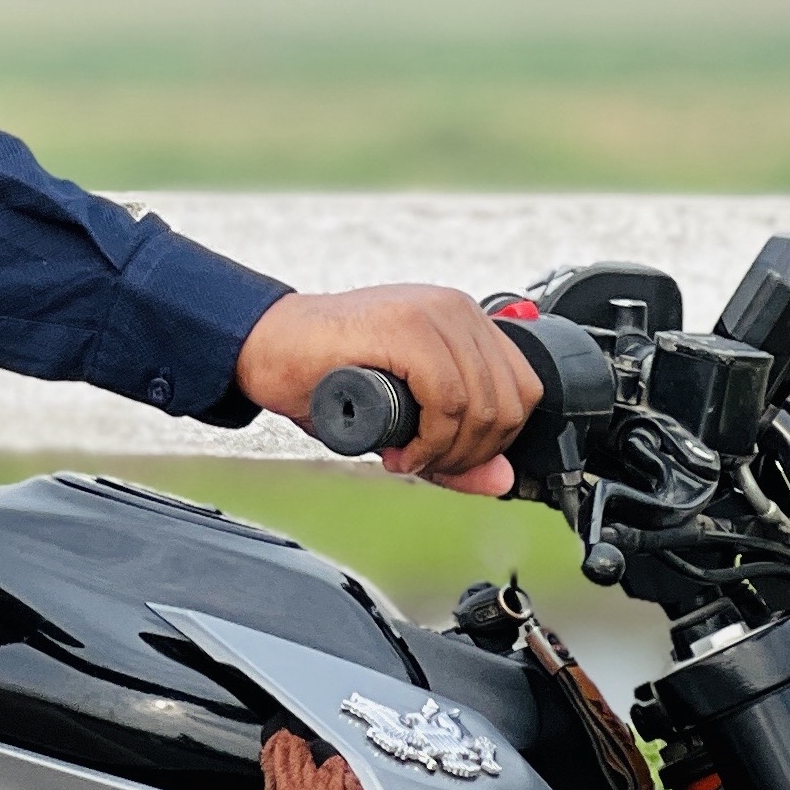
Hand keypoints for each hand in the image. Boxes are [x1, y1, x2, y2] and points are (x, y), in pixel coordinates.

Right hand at [235, 285, 539, 494]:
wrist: (265, 346)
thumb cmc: (325, 374)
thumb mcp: (404, 418)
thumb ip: (454, 446)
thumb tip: (501, 480)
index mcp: (462, 321)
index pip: (523, 388)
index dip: (496, 440)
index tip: (454, 460)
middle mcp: (454, 309)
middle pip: (509, 402)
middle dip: (472, 453)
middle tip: (426, 464)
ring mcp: (432, 313)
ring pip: (482, 405)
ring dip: (448, 451)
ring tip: (407, 459)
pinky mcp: (404, 327)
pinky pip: (448, 399)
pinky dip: (430, 439)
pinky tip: (399, 449)